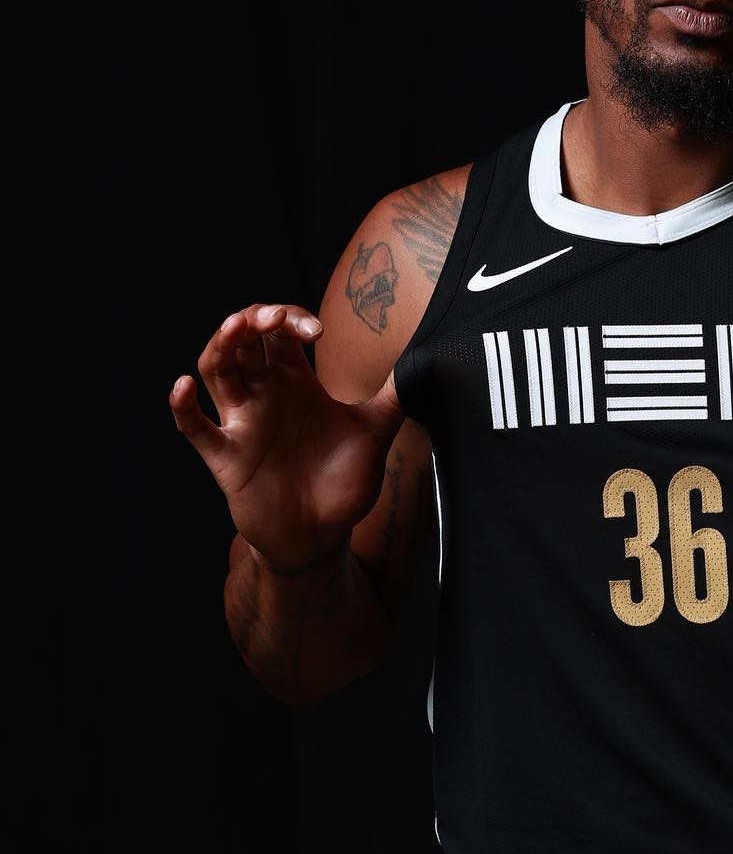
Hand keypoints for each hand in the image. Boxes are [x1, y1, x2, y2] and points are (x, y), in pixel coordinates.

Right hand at [170, 301, 405, 570]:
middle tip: (276, 319)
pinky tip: (184, 387)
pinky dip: (183, 408)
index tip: (318, 330)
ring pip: (216, 371)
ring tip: (233, 329)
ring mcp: (242, 423)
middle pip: (244, 340)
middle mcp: (265, 394)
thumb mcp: (374, 433)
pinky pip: (195, 428)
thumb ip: (393, 398)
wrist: (324, 534)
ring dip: (221, 347)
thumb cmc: (342, 480)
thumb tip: (428, 362)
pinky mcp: (226, 457)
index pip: (283, 332)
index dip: (293, 320)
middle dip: (256, 321)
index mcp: (296, 382)